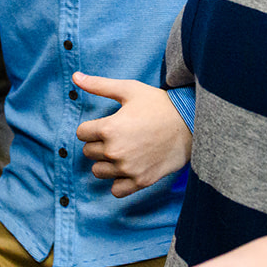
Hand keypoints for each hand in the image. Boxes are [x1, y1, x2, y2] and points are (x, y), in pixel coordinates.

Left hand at [73, 73, 191, 196]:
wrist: (190, 124)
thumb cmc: (159, 104)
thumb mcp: (129, 89)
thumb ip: (99, 85)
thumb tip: (75, 76)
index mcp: (109, 128)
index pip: (81, 133)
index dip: (92, 127)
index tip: (107, 124)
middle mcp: (115, 151)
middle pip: (89, 152)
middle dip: (98, 143)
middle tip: (118, 135)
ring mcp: (127, 169)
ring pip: (98, 171)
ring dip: (106, 162)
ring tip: (122, 151)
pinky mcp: (140, 181)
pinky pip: (116, 190)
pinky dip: (119, 181)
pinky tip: (128, 168)